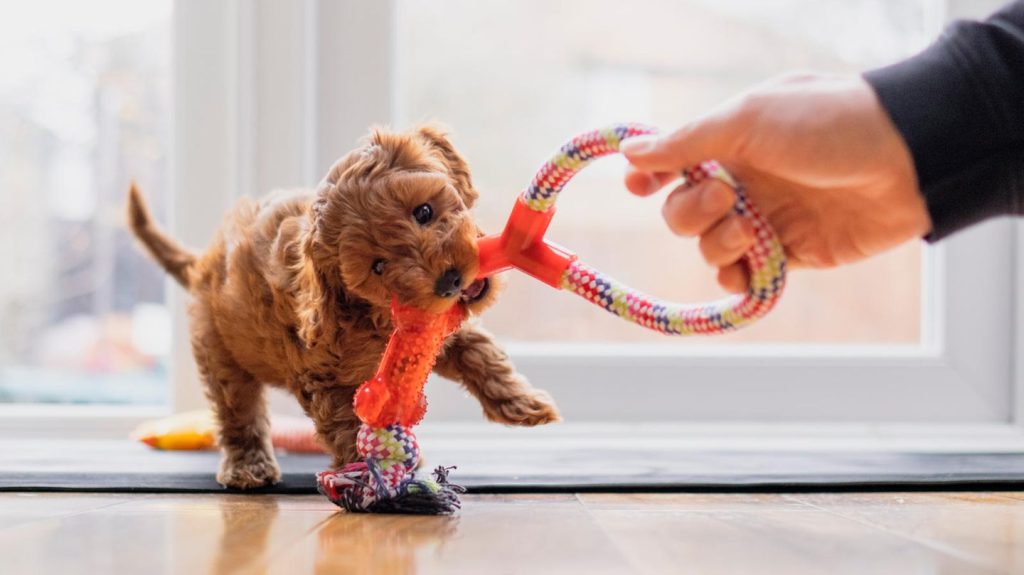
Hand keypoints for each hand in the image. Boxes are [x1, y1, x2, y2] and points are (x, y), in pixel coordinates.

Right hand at [622, 73, 931, 292]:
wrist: (906, 160)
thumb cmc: (826, 125)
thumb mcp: (749, 119)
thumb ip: (687, 141)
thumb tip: (630, 151)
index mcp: (729, 141)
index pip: (672, 162)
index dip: (649, 176)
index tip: (638, 187)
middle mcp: (742, 180)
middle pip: (682, 212)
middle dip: (691, 211)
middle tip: (727, 195)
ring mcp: (765, 218)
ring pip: (709, 246)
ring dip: (717, 243)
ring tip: (750, 229)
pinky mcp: (790, 253)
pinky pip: (744, 274)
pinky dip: (737, 277)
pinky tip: (745, 269)